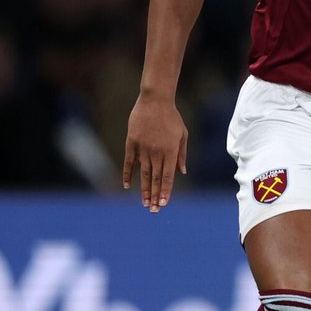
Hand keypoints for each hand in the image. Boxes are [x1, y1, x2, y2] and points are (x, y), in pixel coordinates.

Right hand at [123, 93, 188, 212]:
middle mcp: (157, 152)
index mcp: (171, 151)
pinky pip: (129, 162)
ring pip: (144, 173)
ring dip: (144, 189)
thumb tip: (182, 172)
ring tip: (145, 203)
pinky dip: (128, 174)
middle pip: (156, 178)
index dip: (166, 190)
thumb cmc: (172, 117)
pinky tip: (128, 186)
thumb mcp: (182, 135)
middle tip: (154, 210)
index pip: (168, 175)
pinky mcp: (132, 142)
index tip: (164, 203)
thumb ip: (181, 154)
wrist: (155, 100)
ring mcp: (143, 148)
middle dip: (155, 195)